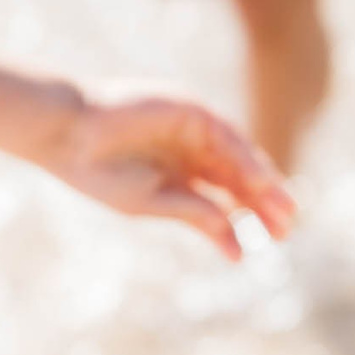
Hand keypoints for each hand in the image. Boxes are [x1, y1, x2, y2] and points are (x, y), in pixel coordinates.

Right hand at [44, 91, 296, 260]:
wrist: (68, 132)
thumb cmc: (99, 171)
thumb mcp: (151, 202)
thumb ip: (194, 214)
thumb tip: (237, 242)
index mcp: (174, 176)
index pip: (220, 198)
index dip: (244, 219)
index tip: (267, 243)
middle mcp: (187, 152)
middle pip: (236, 180)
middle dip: (262, 204)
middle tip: (285, 231)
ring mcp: (191, 130)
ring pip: (237, 160)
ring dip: (263, 185)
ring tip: (284, 212)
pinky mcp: (190, 110)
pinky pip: (226, 137)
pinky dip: (245, 159)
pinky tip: (259, 184)